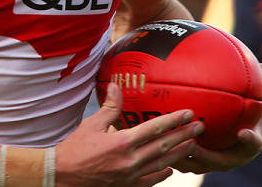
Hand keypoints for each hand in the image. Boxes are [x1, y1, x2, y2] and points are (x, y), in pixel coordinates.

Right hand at [55, 84, 202, 185]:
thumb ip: (110, 106)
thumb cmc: (74, 148)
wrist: (61, 176)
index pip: (154, 128)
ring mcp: (130, 176)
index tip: (189, 113)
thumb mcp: (92, 125)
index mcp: (122, 142)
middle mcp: (130, 161)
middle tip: (200, 127)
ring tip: (193, 145)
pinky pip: (151, 180)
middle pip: (164, 146)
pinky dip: (163, 172)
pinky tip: (171, 167)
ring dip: (180, 154)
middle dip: (185, 136)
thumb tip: (115, 83)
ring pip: (162, 164)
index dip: (174, 120)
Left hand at [172, 63, 261, 173]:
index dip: (249, 140)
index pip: (252, 145)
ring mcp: (212, 165)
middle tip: (192, 141)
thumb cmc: (251, 120)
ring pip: (195, 166)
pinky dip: (170, 154)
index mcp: (249, 145)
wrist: (242, 141)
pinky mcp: (197, 164)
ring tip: (167, 144)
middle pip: (216, 163)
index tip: (244, 132)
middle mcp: (231, 160)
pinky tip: (157, 138)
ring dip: (181, 158)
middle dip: (203, 155)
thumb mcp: (261, 105)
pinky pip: (183, 162)